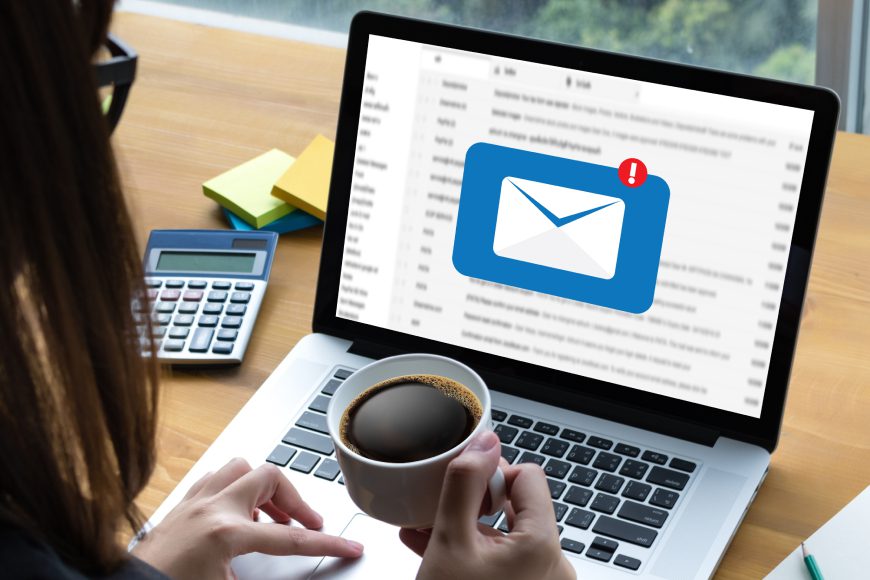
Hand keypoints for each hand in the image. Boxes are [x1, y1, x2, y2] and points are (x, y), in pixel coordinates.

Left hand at [134, 458, 362, 579]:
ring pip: (241, 468)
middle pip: (270, 478)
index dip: (326, 543)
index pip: (290, 538)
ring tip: (272, 515)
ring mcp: (193, 503)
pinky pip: (215, 478)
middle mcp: (211, 509)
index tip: (349, 547)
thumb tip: (291, 579)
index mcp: (226, 534)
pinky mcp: (179, 506)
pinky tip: (237, 512)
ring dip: (264, 488)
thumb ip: (261, 579)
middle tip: (308, 524)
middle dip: (296, 500)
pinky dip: (235, 489)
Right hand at [399, 431, 574, 579]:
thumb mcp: (449, 541)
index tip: (464, 490)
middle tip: (440, 512)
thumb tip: (484, 442)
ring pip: (507, 536)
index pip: (529, 476)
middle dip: (474, 504)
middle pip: (518, 506)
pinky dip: (476, 553)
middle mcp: (554, 566)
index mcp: (542, 545)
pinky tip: (439, 553)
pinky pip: (506, 562)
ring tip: (428, 532)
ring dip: (468, 528)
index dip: (492, 475)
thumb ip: (465, 485)